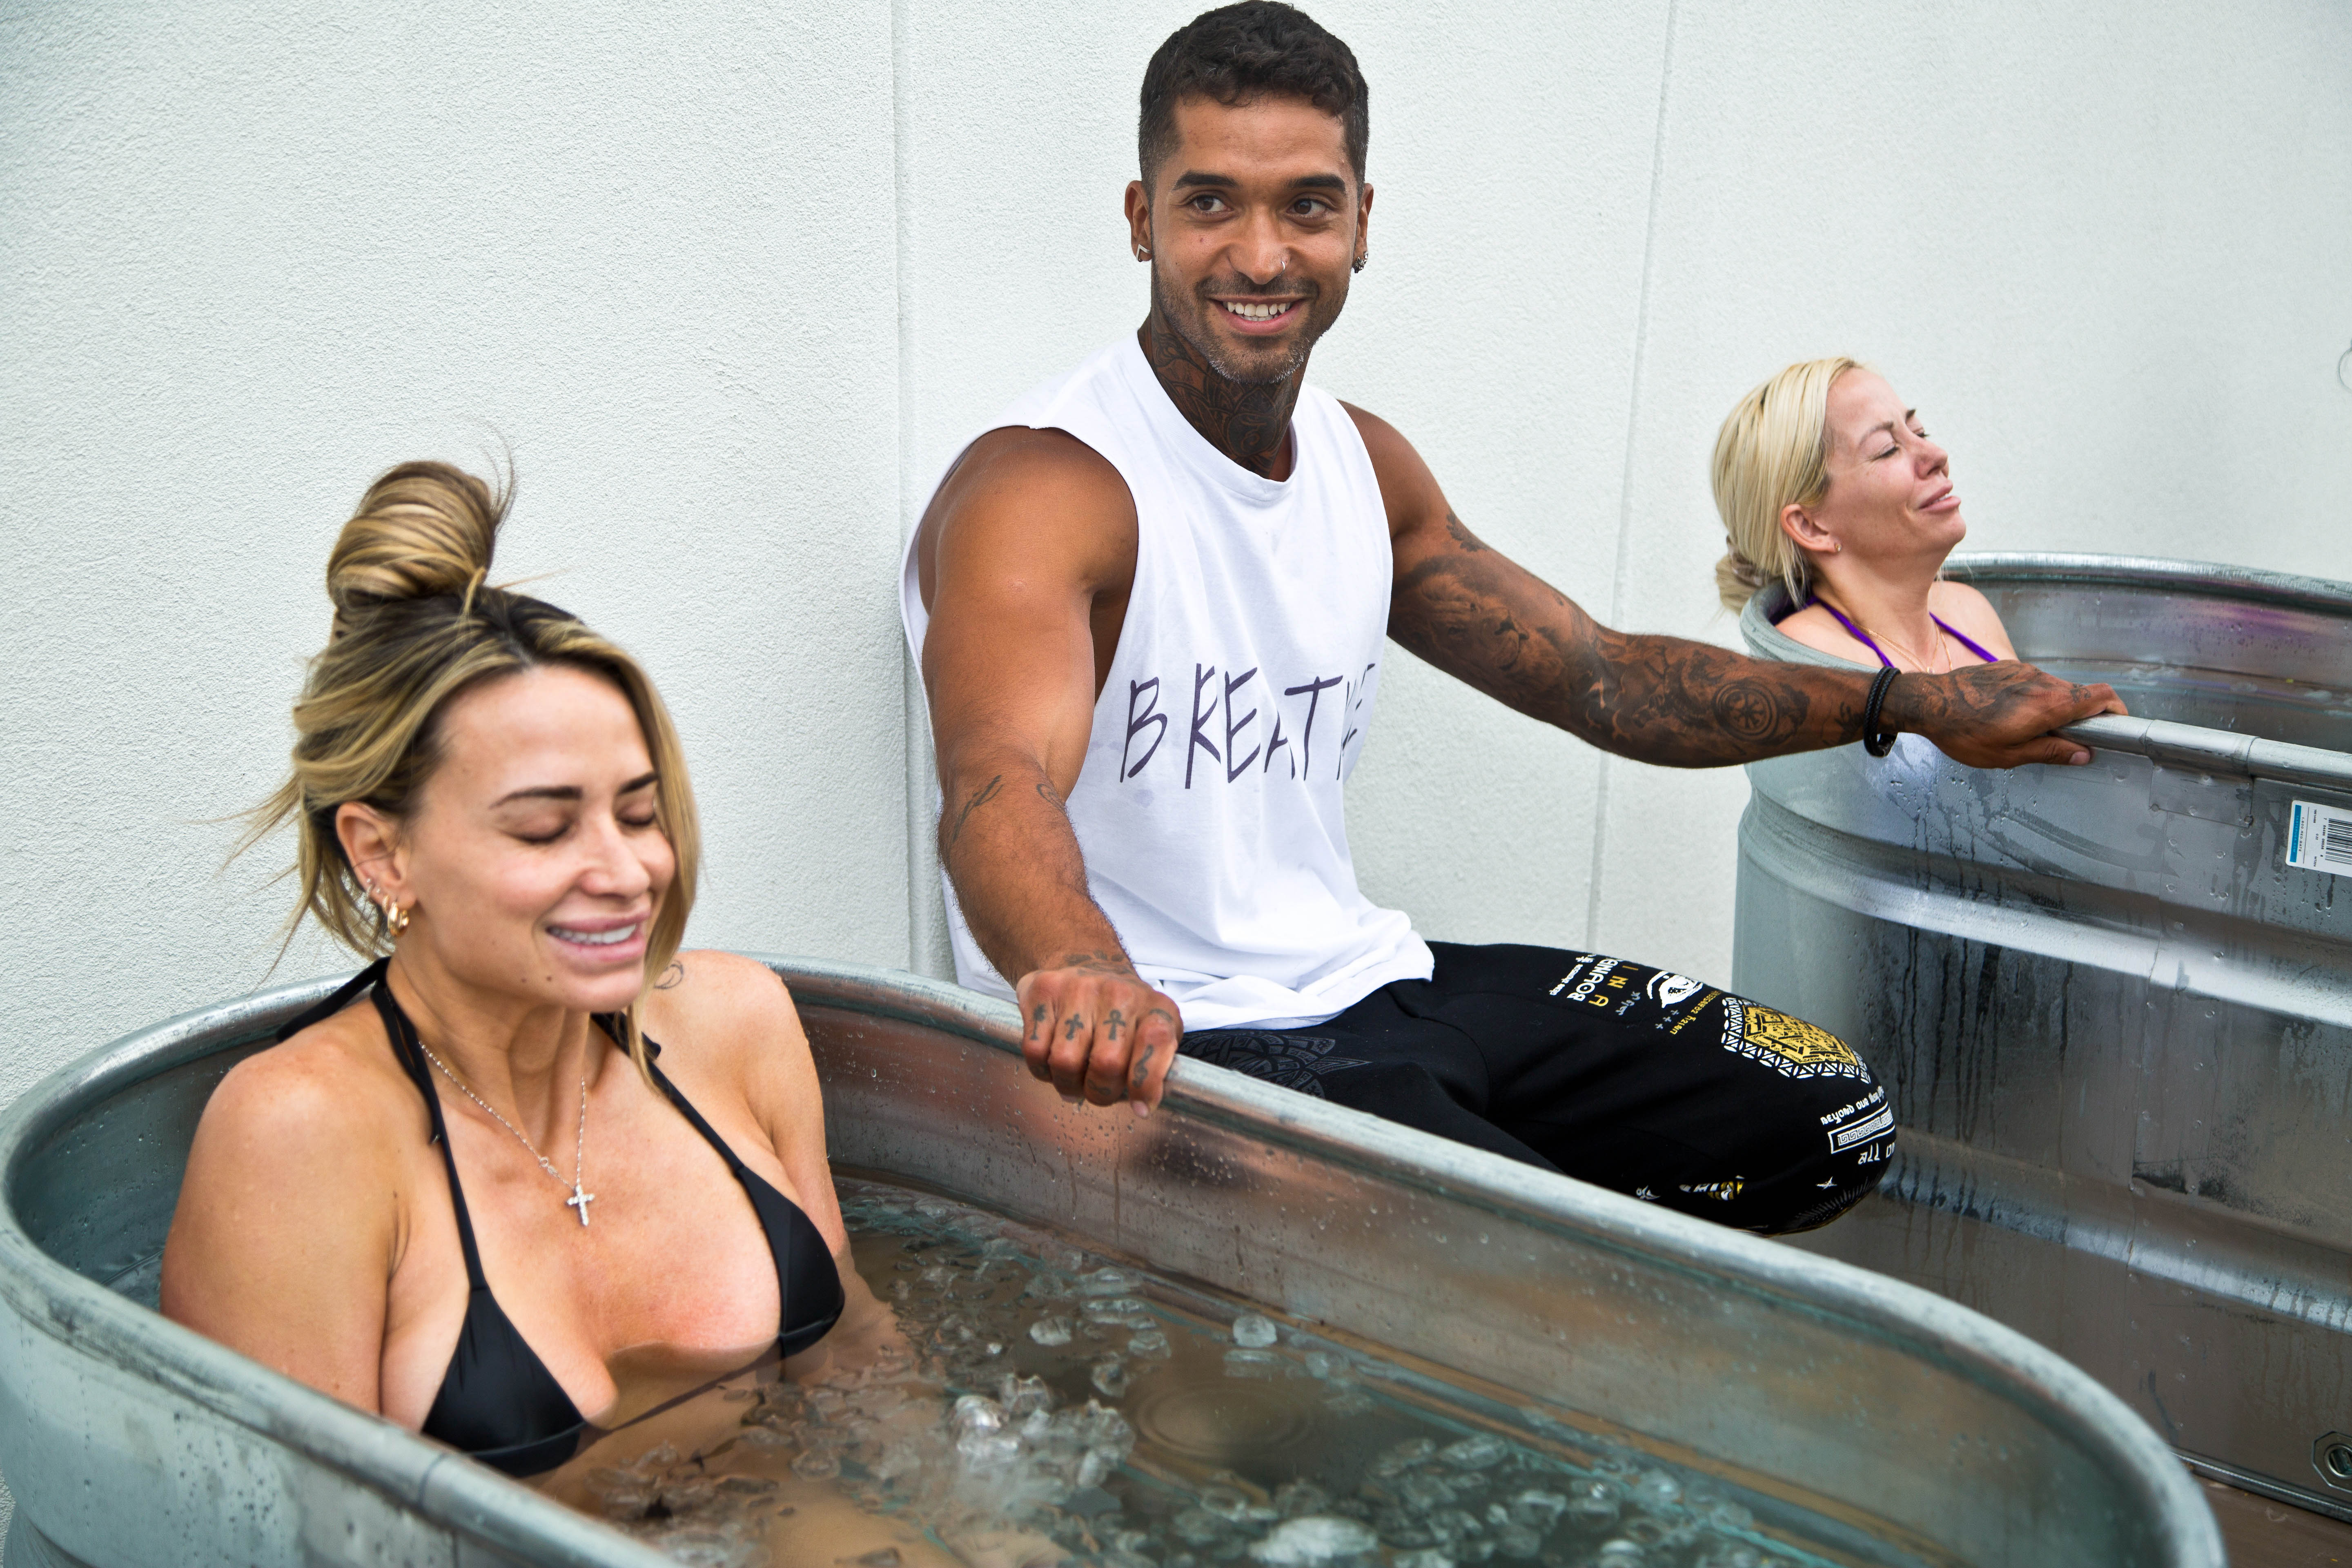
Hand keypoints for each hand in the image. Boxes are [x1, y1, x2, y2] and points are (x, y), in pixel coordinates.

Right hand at [1012, 950, 1181, 1115]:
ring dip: (1068, 1084)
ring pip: (1065, 1062)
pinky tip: (1053, 1064)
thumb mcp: (1156, 1029)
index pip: (1156, 1043)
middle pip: (1106, 1064)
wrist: (1085, 961)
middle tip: (1097, 1092)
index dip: (1146, 1083)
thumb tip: (1143, 1105)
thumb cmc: (1124, 1010)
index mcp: (1153, 1007)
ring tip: (1074, 1080)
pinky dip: (1042, 1071)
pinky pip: (1035, 1051)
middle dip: (1100, 1092)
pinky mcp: (1043, 991)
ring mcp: (1078, 989)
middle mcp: (1118, 993)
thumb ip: (1158, 1066)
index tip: (1141, 1107)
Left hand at [1889, 661, 2127, 767]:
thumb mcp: (2009, 755)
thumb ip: (2051, 752)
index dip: (2116, 710)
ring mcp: (2024, 670)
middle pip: (2081, 693)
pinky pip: (2034, 682)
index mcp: (2048, 703)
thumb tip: (2084, 754)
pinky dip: (2035, 698)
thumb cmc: (1963, 732)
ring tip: (2034, 730)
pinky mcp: (2009, 666)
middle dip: (2083, 715)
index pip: (2101, 696)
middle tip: (2071, 738)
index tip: (2117, 725)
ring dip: (2056, 708)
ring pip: (2056, 688)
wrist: (1928, 702)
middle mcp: (2041, 680)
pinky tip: (2013, 715)